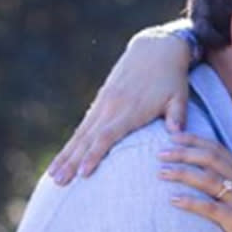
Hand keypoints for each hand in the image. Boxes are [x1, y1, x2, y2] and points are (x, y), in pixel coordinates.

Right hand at [48, 28, 191, 184]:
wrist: (155, 48)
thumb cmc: (171, 77)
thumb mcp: (179, 96)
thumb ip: (178, 116)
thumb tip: (177, 135)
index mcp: (131, 109)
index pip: (107, 136)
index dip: (94, 155)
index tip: (83, 173)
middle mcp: (112, 106)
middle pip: (87, 139)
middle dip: (71, 161)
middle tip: (57, 182)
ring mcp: (104, 103)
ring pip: (80, 133)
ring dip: (65, 155)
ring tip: (53, 175)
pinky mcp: (101, 100)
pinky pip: (83, 126)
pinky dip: (72, 143)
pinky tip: (63, 157)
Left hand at [158, 134, 231, 231]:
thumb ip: (227, 183)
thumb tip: (197, 170)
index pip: (217, 149)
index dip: (193, 140)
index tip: (171, 136)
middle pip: (211, 159)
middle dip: (184, 153)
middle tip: (160, 154)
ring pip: (208, 179)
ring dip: (182, 173)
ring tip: (161, 173)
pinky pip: (210, 207)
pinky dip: (190, 202)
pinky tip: (172, 200)